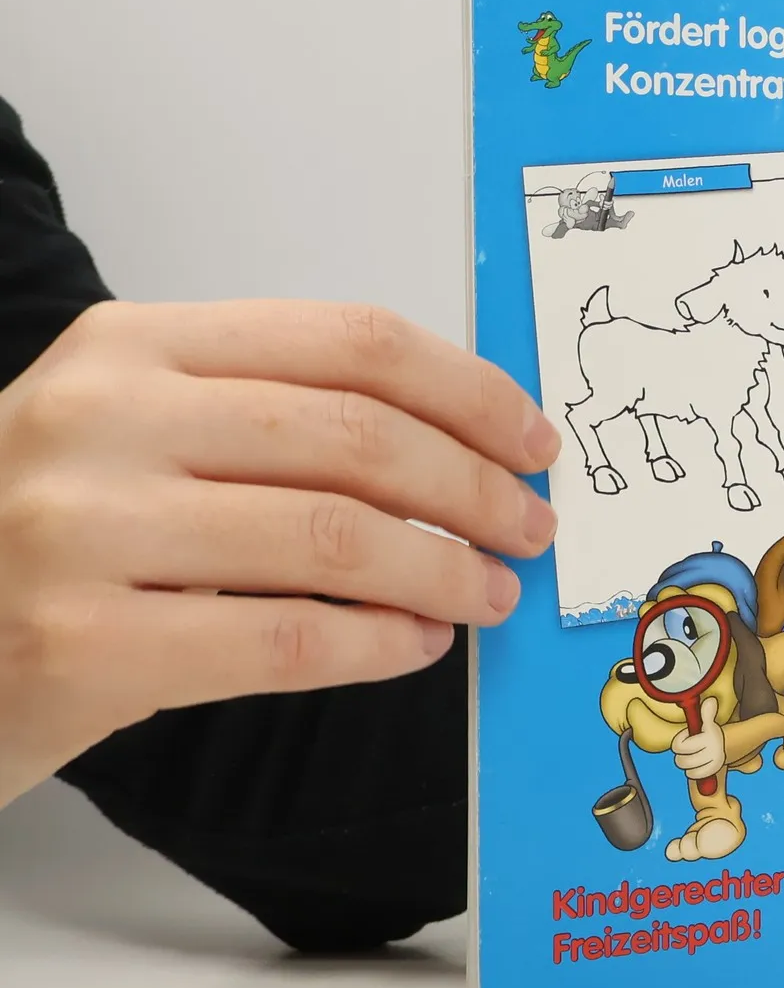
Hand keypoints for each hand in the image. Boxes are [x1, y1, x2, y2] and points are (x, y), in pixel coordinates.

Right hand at [0, 300, 560, 805]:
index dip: (467, 390)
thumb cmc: (31, 532)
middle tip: (530, 527)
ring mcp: (82, 531)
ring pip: (335, 536)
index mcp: (130, 348)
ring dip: (444, 570)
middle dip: (475, 485)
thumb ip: (263, 417)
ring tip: (488, 592)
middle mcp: (103, 420)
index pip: (348, 341)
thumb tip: (456, 446)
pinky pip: (284, 638)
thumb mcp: (126, 431)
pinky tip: (414, 644)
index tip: (529, 438)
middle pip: (358, 435)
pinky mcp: (79, 646)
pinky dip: (377, 643)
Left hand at [671, 698, 727, 779]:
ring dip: (687, 763)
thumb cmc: (712, 734)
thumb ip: (707, 713)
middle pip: (680, 760)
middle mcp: (711, 752)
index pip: (679, 745)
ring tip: (693, 756)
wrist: (731, 745)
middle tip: (689, 748)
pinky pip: (694, 775)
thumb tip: (711, 701)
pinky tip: (696, 766)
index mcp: (707, 739)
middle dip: (682, 754)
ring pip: (686, 769)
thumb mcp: (709, 723)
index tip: (687, 736)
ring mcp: (713, 763)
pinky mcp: (713, 771)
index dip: (680, 739)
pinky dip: (692, 772)